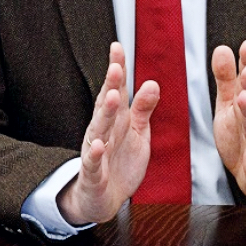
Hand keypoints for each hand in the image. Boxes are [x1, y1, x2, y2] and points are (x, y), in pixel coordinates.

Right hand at [56, 42, 159, 224]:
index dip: (117, 69)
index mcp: (115, 119)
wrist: (103, 197)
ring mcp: (96, 150)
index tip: (118, 47)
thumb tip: (152, 83)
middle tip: (117, 67)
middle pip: (106, 104)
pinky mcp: (93, 172)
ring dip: (105, 113)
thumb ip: (143, 109)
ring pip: (99, 128)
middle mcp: (103, 130)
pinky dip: (95, 153)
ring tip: (112, 97)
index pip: (115, 89)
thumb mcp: (137, 133)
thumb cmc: (120, 161)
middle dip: (111, 85)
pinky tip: (99, 145)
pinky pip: (93, 162)